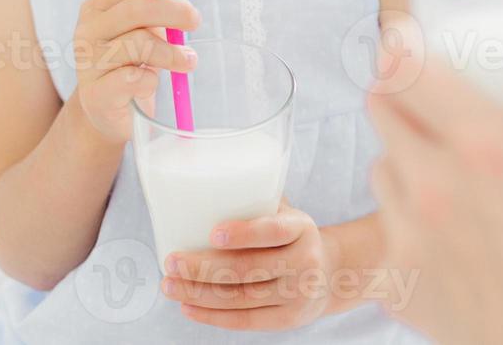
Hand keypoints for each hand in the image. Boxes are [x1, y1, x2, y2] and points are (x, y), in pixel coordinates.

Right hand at [71, 0, 200, 142]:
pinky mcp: (97, 94)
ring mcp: (89, 63)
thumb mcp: (144, 29)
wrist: (105, 111)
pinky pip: (133, 79)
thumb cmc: (129, 63)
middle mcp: (88, 30)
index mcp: (98, 8)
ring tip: (189, 61)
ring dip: (172, 52)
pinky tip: (154, 82)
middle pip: (137, 9)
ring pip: (138, 44)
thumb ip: (160, 5)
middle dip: (175, 10)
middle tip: (196, 21)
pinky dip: (151, 79)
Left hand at [162, 201, 338, 330]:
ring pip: (240, 298)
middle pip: (248, 269)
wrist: (332, 273)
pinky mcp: (288, 320)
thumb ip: (255, 200)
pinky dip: (212, 315)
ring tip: (169, 284)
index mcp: (301, 228)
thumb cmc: (291, 237)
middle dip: (203, 268)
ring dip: (198, 293)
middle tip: (171, 261)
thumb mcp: (285, 213)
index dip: (244, 233)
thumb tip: (200, 182)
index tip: (212, 233)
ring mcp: (298, 294)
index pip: (273, 231)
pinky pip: (245, 320)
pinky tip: (187, 306)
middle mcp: (304, 262)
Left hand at [368, 57, 502, 344]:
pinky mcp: (401, 283)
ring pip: (380, 166)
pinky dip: (406, 217)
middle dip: (397, 92)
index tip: (406, 39)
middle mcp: (437, 183)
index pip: (407, 69)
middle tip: (424, 95)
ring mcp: (412, 236)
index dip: (400, 47)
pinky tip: (443, 230)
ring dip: (400, 154)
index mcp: (490, 147)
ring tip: (438, 165)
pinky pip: (388, 227)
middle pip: (380, 107)